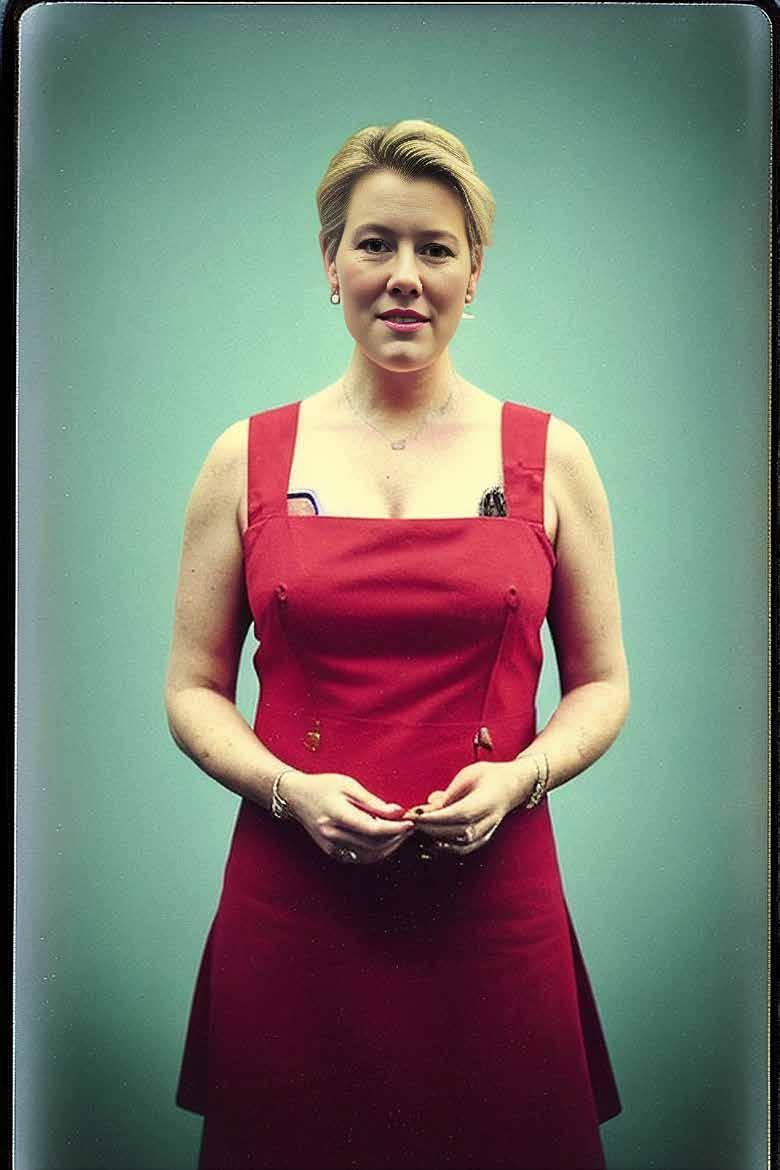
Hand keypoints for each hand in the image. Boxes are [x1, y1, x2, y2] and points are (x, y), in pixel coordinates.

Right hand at [281, 770, 415, 863]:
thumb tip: (397, 811)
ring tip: (400, 835)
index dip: (395, 829)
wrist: (296, 796)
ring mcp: (331, 846)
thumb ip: (372, 801)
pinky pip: (359, 858)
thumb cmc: (324, 786)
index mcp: (336, 815)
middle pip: (373, 845)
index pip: (373, 829)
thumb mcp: (349, 785)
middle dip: (396, 838)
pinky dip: (376, 853)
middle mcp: (332, 834)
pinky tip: (385, 841)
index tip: (409, 823)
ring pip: (368, 856)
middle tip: (409, 828)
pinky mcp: (331, 852)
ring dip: (389, 848)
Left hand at [402, 760, 532, 854]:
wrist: (512, 786)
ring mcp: (487, 833)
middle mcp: (488, 821)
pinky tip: (429, 845)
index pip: (456, 814)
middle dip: (429, 829)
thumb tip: (429, 806)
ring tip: (416, 834)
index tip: (414, 816)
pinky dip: (445, 849)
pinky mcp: (483, 839)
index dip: (434, 818)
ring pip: (459, 844)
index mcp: (485, 802)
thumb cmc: (488, 776)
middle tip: (408, 824)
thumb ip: (450, 793)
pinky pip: (463, 849)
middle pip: (456, 832)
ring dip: (435, 841)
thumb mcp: (468, 776)